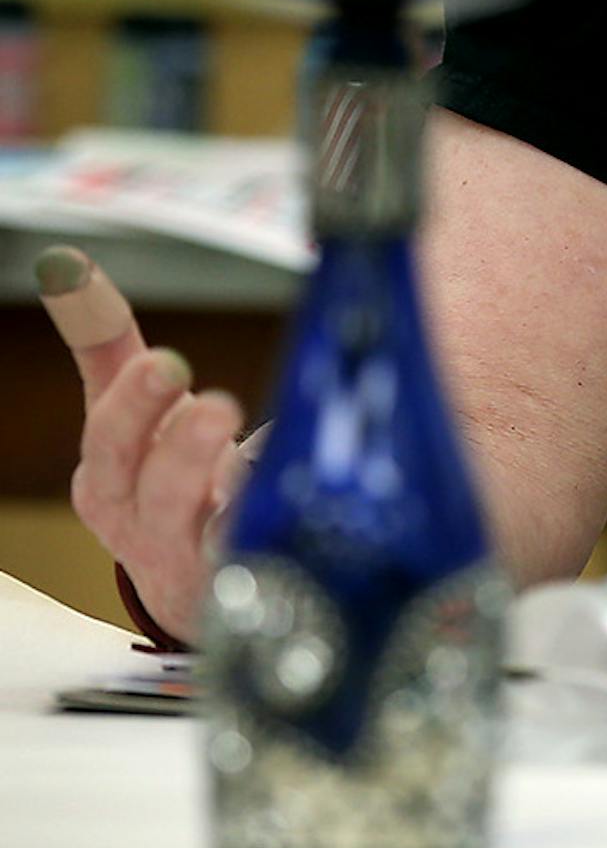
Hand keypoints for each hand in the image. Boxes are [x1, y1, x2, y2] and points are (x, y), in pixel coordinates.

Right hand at [36, 246, 247, 643]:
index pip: (112, 434)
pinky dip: (280, 522)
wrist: (189, 585)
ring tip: (264, 454)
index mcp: (109, 474)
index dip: (133, 398)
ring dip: (236, 489)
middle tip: (218, 405)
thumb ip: (103, 343)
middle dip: (180, 445)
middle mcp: (144, 521)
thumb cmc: (161, 478)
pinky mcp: (246, 579)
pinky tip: (303, 494)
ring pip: (213, 527)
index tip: (164, 361)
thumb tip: (64, 262)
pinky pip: (266, 551)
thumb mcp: (127, 413)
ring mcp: (198, 557)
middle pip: (154, 485)